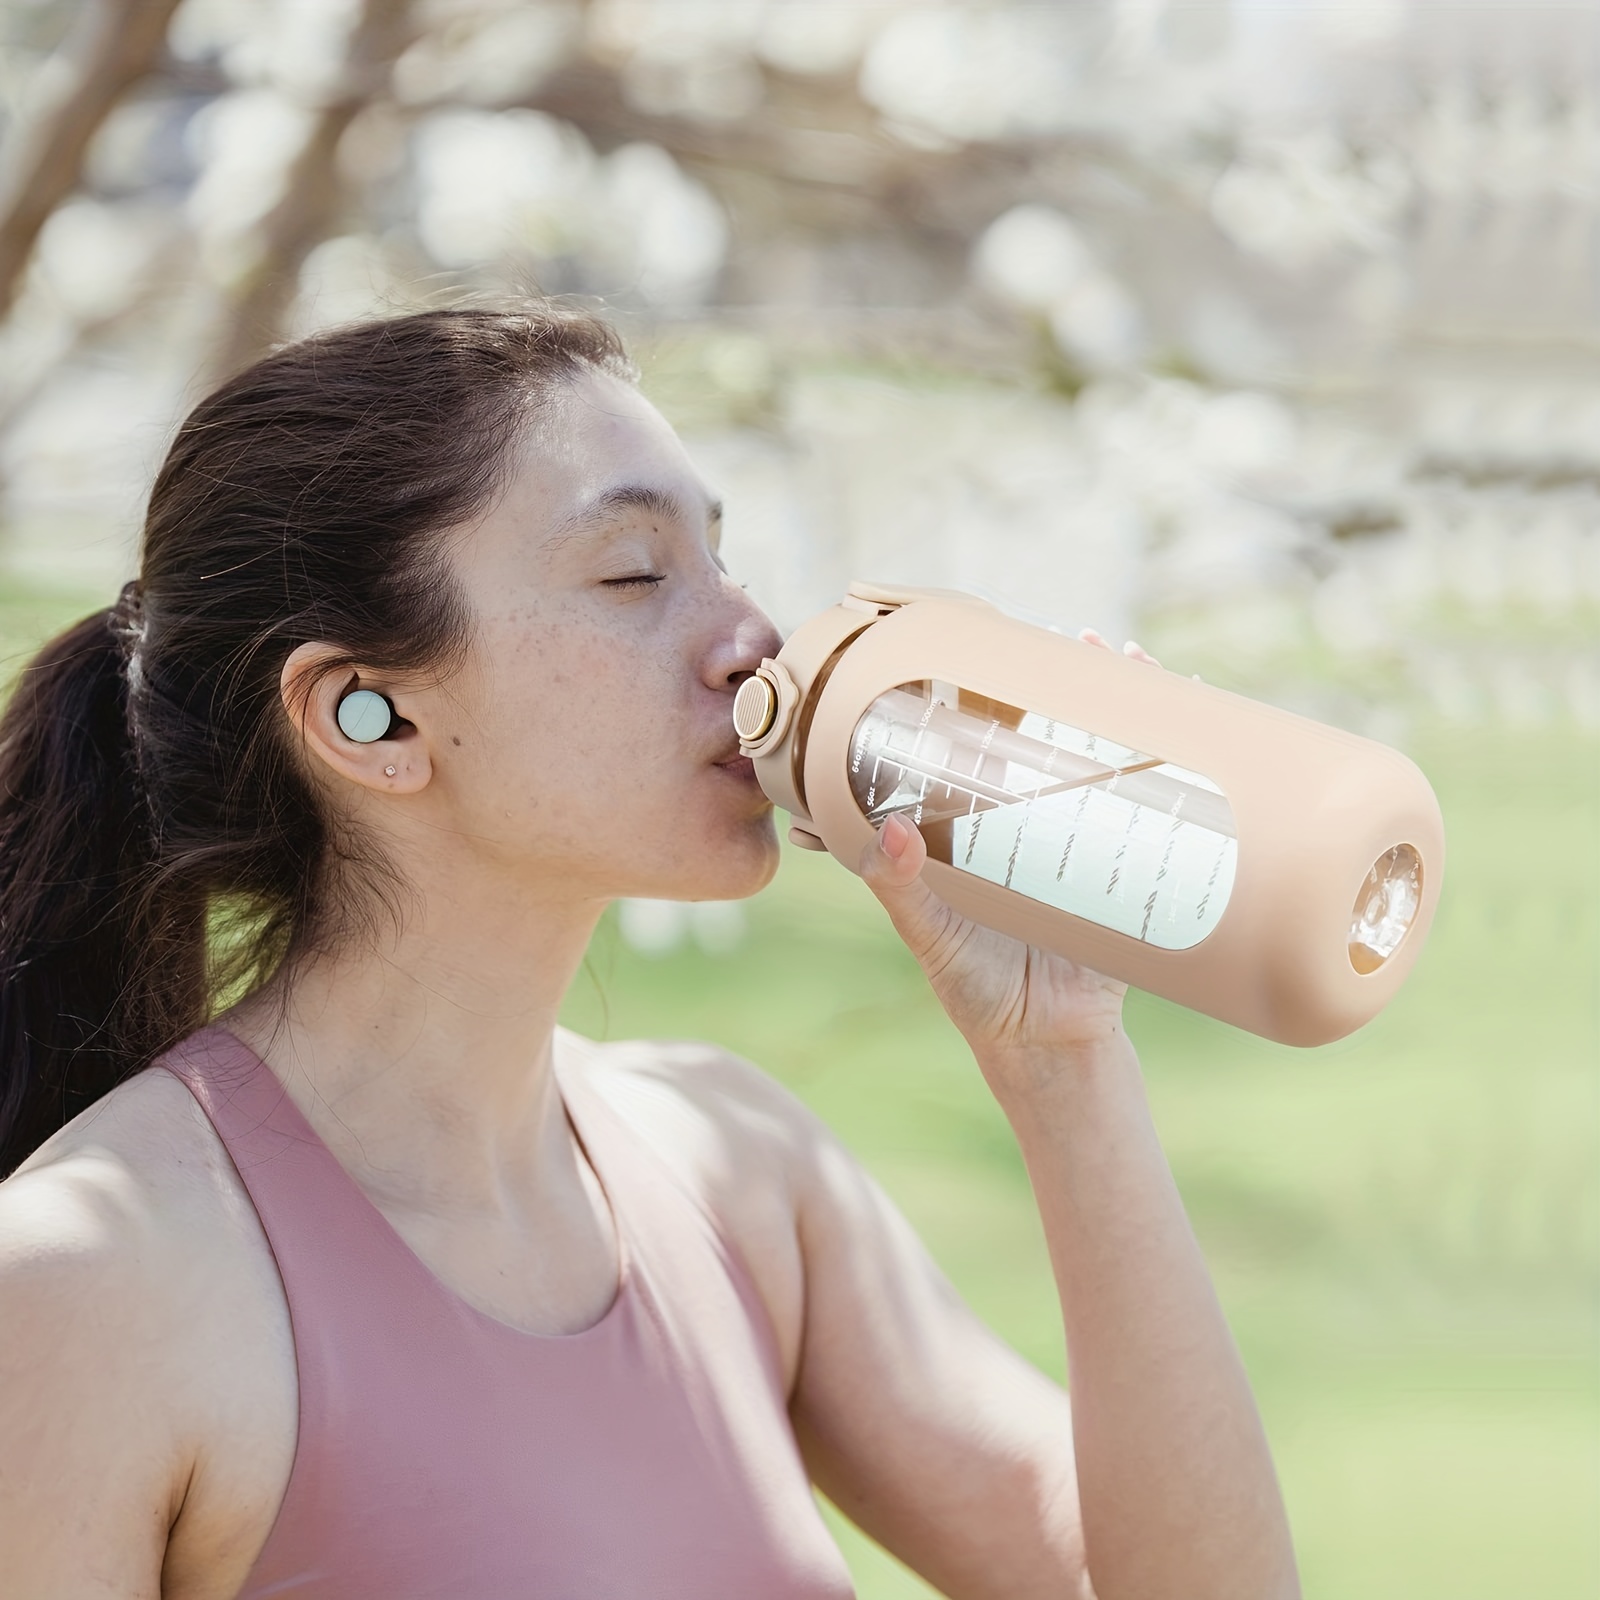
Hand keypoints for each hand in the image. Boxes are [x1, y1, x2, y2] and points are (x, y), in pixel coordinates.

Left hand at [857, 629, 1162, 1090]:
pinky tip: (1194, 713)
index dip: (986, 697)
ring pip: (1103, 756)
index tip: (987, 649)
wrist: (1049, 1045)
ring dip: (1121, 704)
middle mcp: (1030, 822)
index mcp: (977, 827)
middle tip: (1075, 637)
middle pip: (1052, 736)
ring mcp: (1081, 839)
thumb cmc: (975, 990)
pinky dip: (1176, 758)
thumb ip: (901, 887)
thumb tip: (890, 830)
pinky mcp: (1126, 867)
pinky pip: (1154, 803)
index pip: (981, 745)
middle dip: (1067, 684)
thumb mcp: (930, 935)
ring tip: (1126, 656)